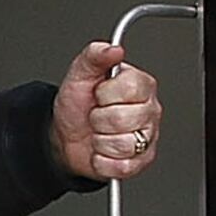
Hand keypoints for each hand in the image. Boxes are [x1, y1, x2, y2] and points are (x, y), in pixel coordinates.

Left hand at [51, 42, 163, 183]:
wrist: (66, 136)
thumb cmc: (78, 104)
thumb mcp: (80, 74)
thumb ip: (95, 55)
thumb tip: (113, 49)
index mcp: (140, 85)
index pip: (129, 89)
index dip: (105, 94)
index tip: (99, 95)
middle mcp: (149, 110)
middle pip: (123, 119)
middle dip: (99, 120)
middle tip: (97, 116)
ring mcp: (148, 137)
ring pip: (123, 144)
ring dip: (100, 142)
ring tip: (99, 133)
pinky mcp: (141, 162)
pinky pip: (122, 166)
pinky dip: (103, 161)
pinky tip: (102, 151)